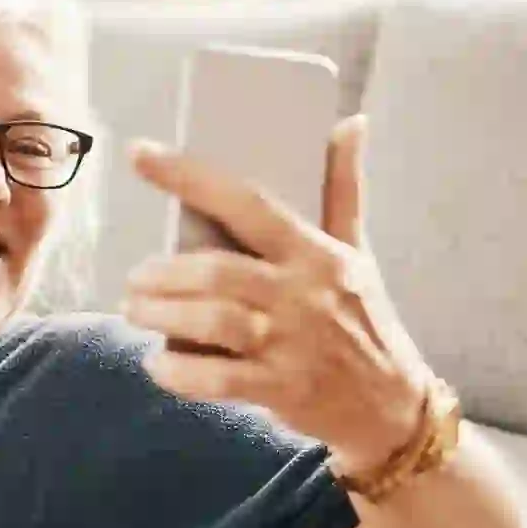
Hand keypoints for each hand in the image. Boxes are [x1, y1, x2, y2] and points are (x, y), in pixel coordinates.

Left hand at [120, 115, 429, 475]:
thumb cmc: (364, 318)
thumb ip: (343, 188)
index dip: (189, 177)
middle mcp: (302, 292)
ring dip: (161, 313)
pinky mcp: (282, 388)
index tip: (140, 154)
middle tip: (134, 278)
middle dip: (161, 273)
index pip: (247, 202)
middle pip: (216, 270)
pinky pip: (218, 378)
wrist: (393, 405)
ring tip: (134, 311)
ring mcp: (292, 342)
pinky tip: (158, 363)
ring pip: (212, 319)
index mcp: (314, 251)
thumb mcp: (357, 250)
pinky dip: (179, 372)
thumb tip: (352, 122)